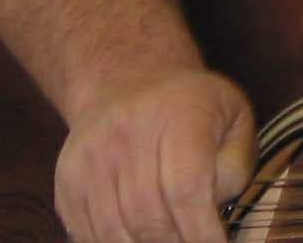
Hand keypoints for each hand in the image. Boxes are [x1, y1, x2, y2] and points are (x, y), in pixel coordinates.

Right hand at [54, 69, 254, 242]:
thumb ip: (234, 166)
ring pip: (117, 232)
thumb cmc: (191, 107)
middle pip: (150, 217)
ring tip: (166, 234)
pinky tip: (135, 230)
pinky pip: (88, 233)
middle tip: (191, 238)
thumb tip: (212, 209)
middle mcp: (128, 128)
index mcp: (179, 111)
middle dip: (177, 242)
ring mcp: (91, 152)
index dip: (200, 232)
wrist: (128, 77)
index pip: (186, 189)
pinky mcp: (67, 175)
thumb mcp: (233, 118)